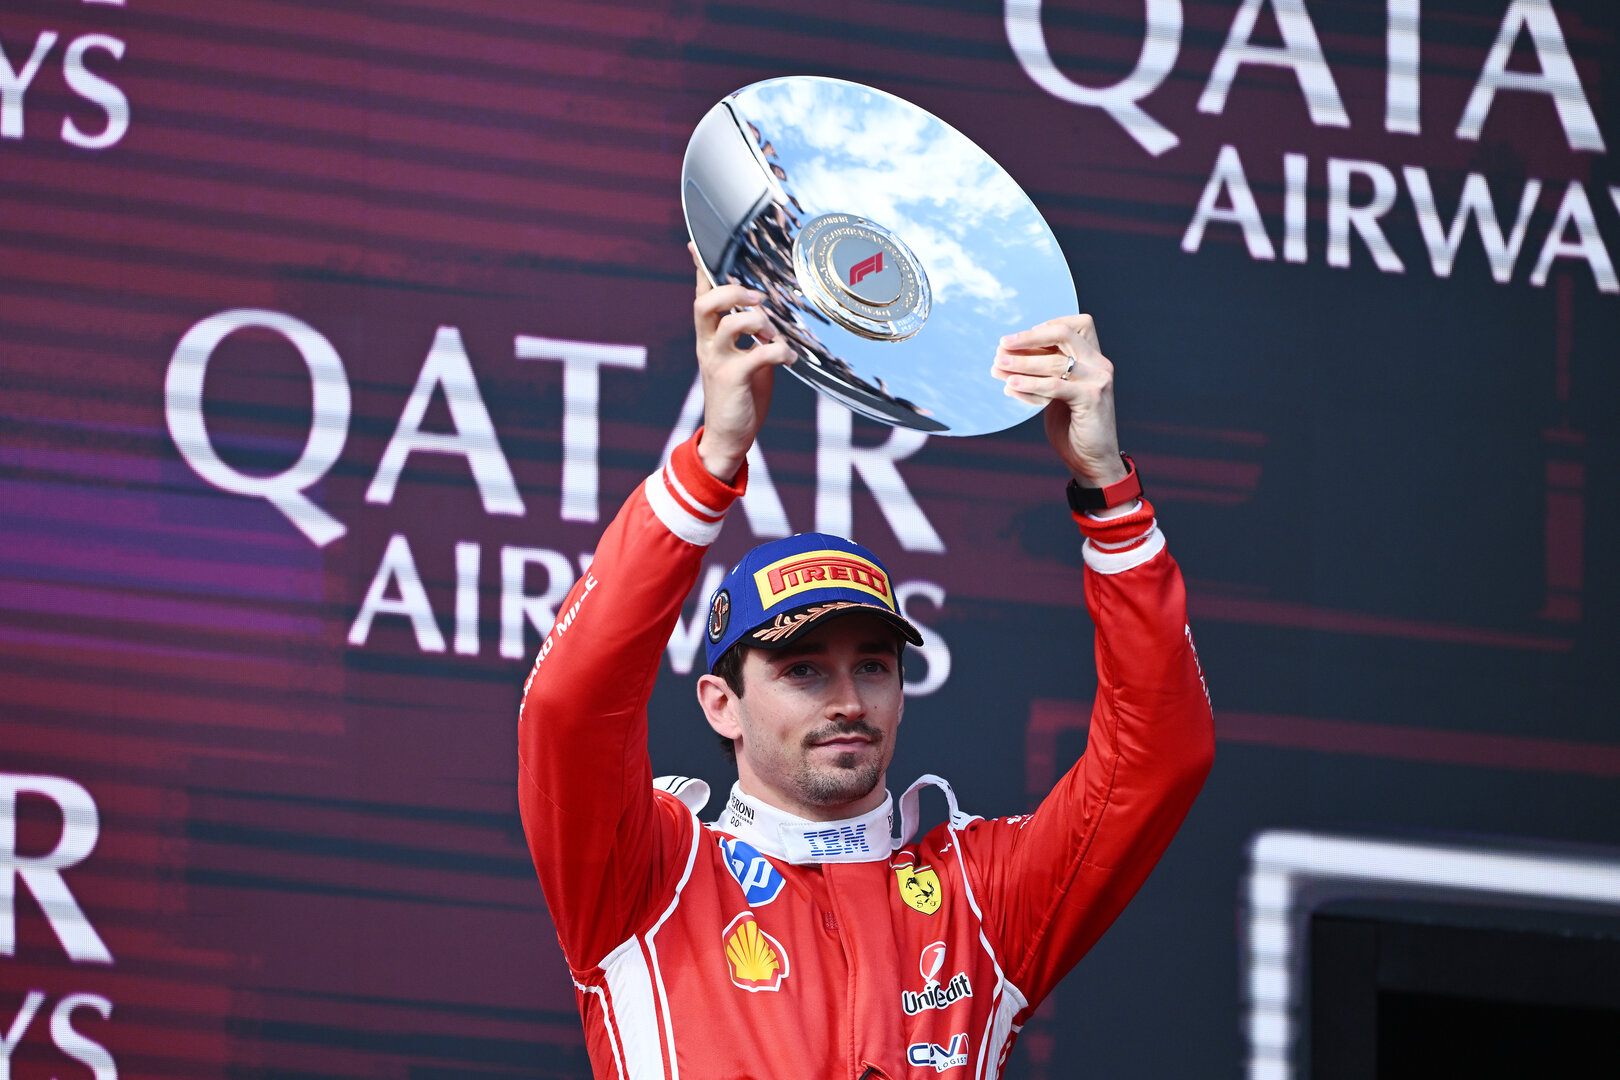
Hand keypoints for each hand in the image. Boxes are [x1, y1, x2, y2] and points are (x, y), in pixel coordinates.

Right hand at [690, 244, 795, 480]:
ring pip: (728, 325)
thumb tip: (770, 310)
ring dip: (758, 322)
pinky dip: (779, 352)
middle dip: (732, 292)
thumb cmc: (742, 392)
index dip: (700, 268)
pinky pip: (756, 356)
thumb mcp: (744, 356)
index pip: (701, 294)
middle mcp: (708, 344)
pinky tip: (789, 358)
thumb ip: (752, 333)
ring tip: (775, 332)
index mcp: (710, 335)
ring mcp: (718, 362)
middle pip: (704, 303)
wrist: (729, 436)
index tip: (695, 243)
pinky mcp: (732, 380)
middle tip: (758, 298)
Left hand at [992, 314, 1126, 486]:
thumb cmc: (1072, 426)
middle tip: (1001, 346)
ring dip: (1021, 364)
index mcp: (1092, 359)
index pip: (1072, 325)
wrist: (1092, 461)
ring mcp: (1099, 380)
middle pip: (1063, 334)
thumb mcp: (1054, 393)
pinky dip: (1030, 385)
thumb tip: (1007, 353)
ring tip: (998, 366)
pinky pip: (1055, 386)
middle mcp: (1099, 364)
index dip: (1043, 327)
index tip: (1017, 339)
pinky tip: (1010, 386)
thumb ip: (1043, 372)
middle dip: (1028, 338)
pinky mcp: (1092, 398)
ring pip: (1055, 362)